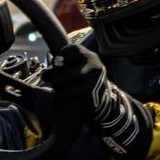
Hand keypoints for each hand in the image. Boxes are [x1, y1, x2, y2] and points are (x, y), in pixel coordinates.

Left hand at [42, 43, 152, 159]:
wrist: (111, 109)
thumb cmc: (91, 89)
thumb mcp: (85, 70)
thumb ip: (70, 65)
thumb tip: (48, 65)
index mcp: (91, 58)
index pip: (66, 51)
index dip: (57, 58)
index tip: (55, 63)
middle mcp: (93, 70)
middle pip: (60, 72)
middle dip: (52, 78)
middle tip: (49, 80)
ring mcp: (91, 86)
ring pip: (60, 88)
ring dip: (55, 93)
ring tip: (58, 95)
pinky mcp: (88, 101)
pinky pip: (64, 101)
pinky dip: (59, 105)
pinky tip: (62, 106)